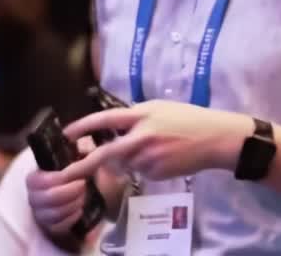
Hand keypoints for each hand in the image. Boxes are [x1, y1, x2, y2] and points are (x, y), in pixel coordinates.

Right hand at [25, 137, 93, 235]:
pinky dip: (72, 218)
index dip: (59, 179)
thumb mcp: (76, 159)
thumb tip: (85, 146)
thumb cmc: (75, 175)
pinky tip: (79, 210)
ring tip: (84, 196)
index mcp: (35, 177)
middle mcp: (33, 196)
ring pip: (53, 213)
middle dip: (69, 192)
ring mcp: (40, 213)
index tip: (79, 176)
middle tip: (84, 186)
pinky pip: (59, 226)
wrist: (79, 195)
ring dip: (73, 204)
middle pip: (46, 198)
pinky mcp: (49, 227)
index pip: (37, 180)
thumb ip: (78, 151)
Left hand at [62, 101, 252, 181]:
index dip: (83, 127)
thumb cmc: (187, 119)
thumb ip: (134, 117)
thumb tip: (113, 128)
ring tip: (154, 147)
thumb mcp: (158, 108)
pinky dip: (144, 166)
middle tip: (65, 173)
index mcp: (141, 116)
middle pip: (106, 153)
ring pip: (125, 164)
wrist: (215, 138)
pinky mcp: (157, 173)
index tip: (66, 134)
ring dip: (127, 159)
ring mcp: (149, 158)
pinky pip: (140, 172)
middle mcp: (141, 138)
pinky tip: (163, 157)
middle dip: (83, 165)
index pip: (105, 120)